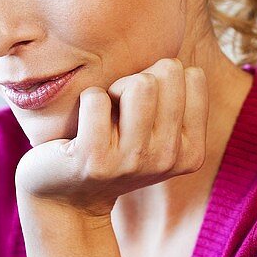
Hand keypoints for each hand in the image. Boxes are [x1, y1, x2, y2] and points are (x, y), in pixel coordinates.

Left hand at [14, 58, 208, 218]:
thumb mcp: (154, 130)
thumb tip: (174, 58)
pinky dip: (84, 102)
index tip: (141, 108)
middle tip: (117, 111)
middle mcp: (167, 159)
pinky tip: (78, 131)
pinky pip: (96, 97)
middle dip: (136, 79)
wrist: (65, 198)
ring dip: (112, 89)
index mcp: (190, 151)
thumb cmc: (110, 148)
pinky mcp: (94, 159)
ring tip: (101, 118)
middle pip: (166, 72)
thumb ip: (173, 96)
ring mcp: (132, 161)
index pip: (191, 75)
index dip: (159, 79)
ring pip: (139, 83)